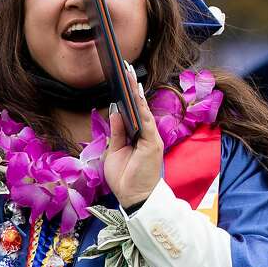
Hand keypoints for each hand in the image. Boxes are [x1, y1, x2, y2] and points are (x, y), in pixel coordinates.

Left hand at [103, 62, 162, 208]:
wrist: (135, 199)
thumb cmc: (126, 178)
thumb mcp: (114, 151)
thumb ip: (117, 132)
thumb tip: (116, 111)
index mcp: (138, 136)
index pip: (133, 111)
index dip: (128, 95)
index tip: (122, 78)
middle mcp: (147, 134)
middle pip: (139, 107)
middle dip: (132, 88)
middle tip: (125, 68)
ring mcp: (151, 138)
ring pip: (143, 110)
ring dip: (136, 93)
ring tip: (129, 76)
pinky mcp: (153, 144)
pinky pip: (146, 122)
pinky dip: (141, 109)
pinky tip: (135, 96)